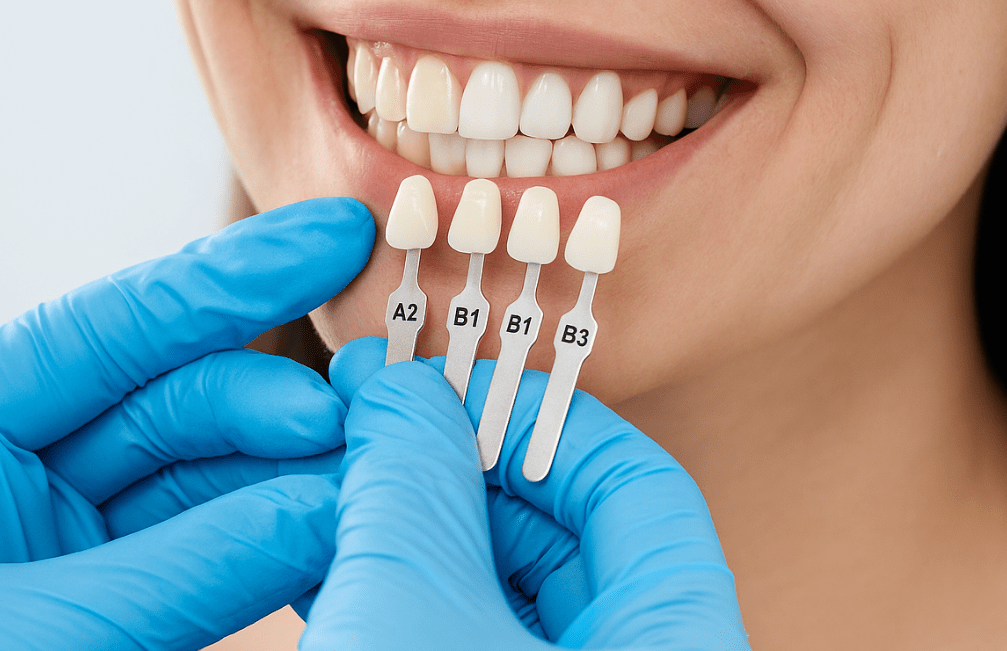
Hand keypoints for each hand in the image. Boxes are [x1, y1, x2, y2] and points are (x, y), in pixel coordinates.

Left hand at [0, 198, 373, 649]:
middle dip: (276, 399)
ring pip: (209, 471)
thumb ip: (183, 570)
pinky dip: (278, 535)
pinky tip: (333, 522)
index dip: (233, 275)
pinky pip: (214, 541)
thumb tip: (329, 506)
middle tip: (365, 410)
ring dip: (292, 471)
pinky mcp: (119, 594)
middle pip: (176, 394)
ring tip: (364, 474)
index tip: (334, 239)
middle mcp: (17, 469)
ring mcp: (73, 533)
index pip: (111, 326)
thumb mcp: (23, 634)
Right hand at [305, 336, 748, 649]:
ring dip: (418, 530)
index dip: (541, 415)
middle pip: (565, 536)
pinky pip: (461, 638)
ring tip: (340, 479)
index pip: (635, 485)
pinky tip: (333, 558)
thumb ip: (417, 483)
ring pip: (501, 593)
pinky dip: (405, 597)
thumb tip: (401, 387)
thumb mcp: (413, 614)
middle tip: (375, 421)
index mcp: (673, 643)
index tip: (457, 381)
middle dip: (459, 471)